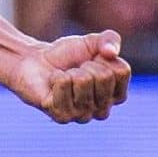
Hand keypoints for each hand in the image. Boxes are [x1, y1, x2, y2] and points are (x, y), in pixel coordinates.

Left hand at [2, 30, 131, 124]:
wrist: (35, 62)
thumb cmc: (68, 55)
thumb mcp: (93, 42)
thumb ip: (110, 40)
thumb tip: (111, 52)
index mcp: (116, 95)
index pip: (121, 71)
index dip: (103, 58)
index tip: (91, 62)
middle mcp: (102, 111)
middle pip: (105, 76)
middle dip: (87, 64)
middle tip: (75, 70)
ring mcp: (82, 116)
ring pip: (84, 80)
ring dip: (70, 71)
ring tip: (64, 76)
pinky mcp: (61, 116)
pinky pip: (64, 85)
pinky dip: (56, 77)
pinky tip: (53, 83)